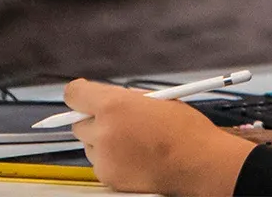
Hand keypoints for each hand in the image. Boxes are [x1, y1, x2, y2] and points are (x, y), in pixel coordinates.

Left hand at [64, 79, 255, 195]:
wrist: (196, 162)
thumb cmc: (183, 127)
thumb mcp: (157, 99)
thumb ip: (127, 98)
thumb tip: (110, 99)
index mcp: (114, 106)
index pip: (75, 94)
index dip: (79, 92)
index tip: (85, 93)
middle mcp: (102, 132)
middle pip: (79, 123)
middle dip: (95, 120)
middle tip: (119, 120)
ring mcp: (103, 158)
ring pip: (89, 144)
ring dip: (102, 140)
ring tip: (133, 140)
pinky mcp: (107, 177)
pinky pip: (100, 162)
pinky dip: (111, 158)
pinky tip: (135, 156)